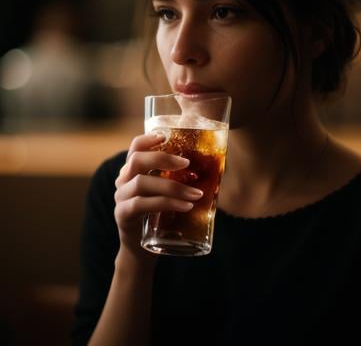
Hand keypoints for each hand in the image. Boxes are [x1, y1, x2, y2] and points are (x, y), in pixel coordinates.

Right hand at [113, 133, 203, 260]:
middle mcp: (122, 181)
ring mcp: (121, 198)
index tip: (166, 136)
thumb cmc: (160, 216)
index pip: (135, 147)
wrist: (142, 250)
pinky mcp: (123, 215)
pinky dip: (166, 203)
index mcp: (133, 171)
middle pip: (137, 160)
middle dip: (164, 159)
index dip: (148, 139)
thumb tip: (214, 167)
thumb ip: (179, 179)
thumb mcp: (166, 193)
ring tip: (197, 194)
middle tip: (187, 163)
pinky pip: (142, 204)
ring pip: (142, 183)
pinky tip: (185, 206)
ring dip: (173, 186)